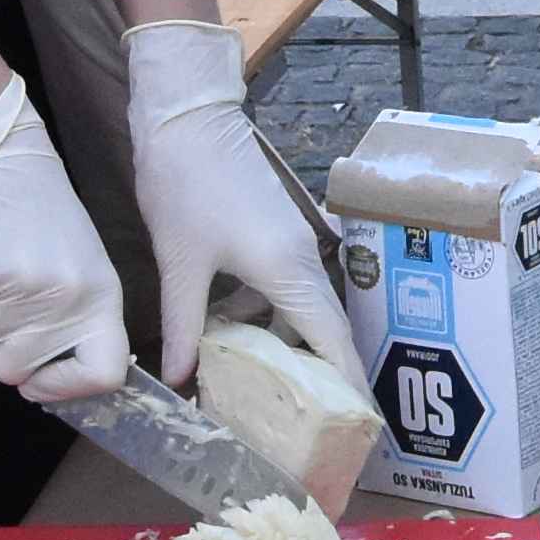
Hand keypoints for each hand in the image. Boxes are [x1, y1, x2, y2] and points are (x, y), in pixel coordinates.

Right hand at [0, 87, 132, 407]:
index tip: (38, 379)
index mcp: (101, 296)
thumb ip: (73, 318)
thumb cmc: (37, 207)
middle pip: (14, 371)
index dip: (65, 387)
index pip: (103, 374)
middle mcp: (65, 300)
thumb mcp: (78, 263)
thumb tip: (45, 381)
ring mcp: (18, 290)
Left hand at [124, 19, 339, 385]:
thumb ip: (184, 325)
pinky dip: (269, 315)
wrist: (188, 118)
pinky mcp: (276, 231)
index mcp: (287, 269)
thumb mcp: (180, 263)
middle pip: (327, 327)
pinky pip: (285, 287)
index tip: (360, 421)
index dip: (346, 382)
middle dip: (328, 374)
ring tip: (273, 388)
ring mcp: (291, 242)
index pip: (330, 339)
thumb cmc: (185, 185)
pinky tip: (234, 331)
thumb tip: (180, 380)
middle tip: (325, 420)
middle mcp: (302, 257)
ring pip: (303, 307)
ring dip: (290, 344)